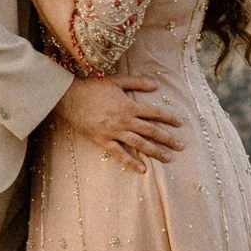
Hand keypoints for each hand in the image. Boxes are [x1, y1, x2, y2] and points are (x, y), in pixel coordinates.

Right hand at [55, 76, 182, 172]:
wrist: (70, 98)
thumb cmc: (93, 87)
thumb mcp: (117, 81)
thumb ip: (137, 82)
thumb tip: (156, 85)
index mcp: (129, 106)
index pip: (154, 113)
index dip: (169, 118)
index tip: (180, 124)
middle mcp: (124, 121)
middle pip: (151, 131)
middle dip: (167, 139)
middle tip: (181, 146)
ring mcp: (114, 132)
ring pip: (139, 144)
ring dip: (155, 151)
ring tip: (168, 158)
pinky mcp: (104, 141)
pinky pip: (120, 154)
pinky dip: (131, 162)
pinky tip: (142, 169)